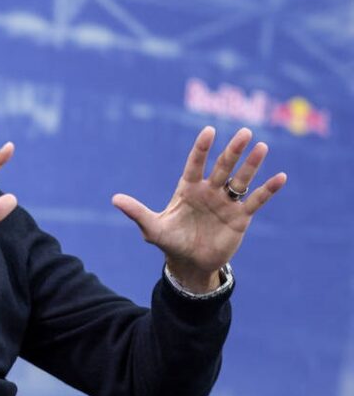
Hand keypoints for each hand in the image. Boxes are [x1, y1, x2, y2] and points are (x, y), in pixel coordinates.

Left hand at [112, 127, 286, 292]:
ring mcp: (225, 203)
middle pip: (222, 166)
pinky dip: (267, 189)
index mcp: (188, 189)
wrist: (190, 264)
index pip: (195, 164)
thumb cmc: (170, 242)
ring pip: (241, 179)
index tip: (209, 131)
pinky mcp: (240, 217)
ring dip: (251, 164)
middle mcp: (209, 191)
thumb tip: (114, 199)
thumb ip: (137, 212)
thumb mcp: (152, 228)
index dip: (201, 149)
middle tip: (244, 132)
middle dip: (232, 150)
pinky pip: (255, 200)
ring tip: (262, 146)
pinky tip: (280, 177)